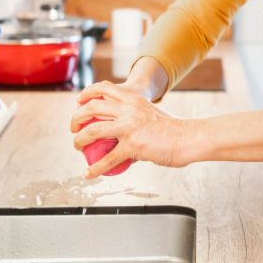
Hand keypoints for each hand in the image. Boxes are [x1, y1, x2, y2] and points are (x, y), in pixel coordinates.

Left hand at [69, 80, 193, 175]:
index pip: (104, 88)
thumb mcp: (150, 113)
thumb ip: (135, 117)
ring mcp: (129, 127)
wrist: (188, 138)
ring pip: (92, 131)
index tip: (79, 101)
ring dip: (79, 140)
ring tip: (77, 146)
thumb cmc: (173, 129)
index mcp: (133, 99)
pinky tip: (89, 174)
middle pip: (92, 108)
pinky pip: (108, 159)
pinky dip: (95, 168)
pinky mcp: (133, 146)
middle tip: (74, 128)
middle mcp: (128, 110)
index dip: (87, 93)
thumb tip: (124, 131)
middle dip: (76, 118)